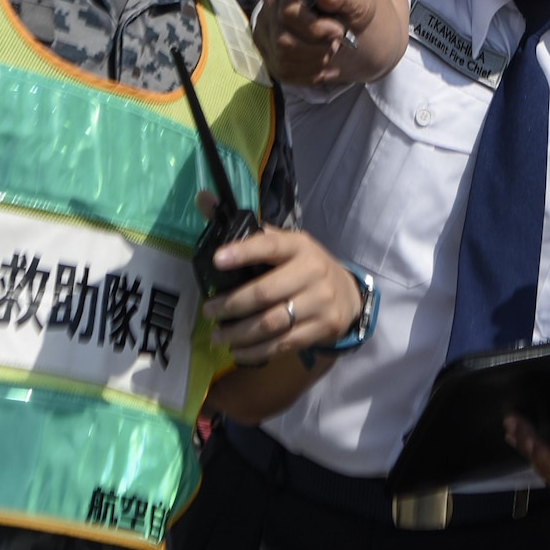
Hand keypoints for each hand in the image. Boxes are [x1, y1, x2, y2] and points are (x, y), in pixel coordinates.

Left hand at [196, 195, 362, 364]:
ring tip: (217, 336)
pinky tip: (237, 351)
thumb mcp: (284, 243)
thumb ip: (245, 229)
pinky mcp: (323, 327)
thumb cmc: (304, 266)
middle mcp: (313, 271)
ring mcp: (321, 302)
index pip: (270, 245)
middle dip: (231, 305)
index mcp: (299, 246)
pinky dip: (256, 351)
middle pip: (265, 293)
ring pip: (272, 323)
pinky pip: (283, 344)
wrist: (347, 294)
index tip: (217, 260)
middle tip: (208, 311)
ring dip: (239, 333)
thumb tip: (203, 198)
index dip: (243, 252)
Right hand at [253, 0, 381, 86]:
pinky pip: (285, 72)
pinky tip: (328, 67)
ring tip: (332, 49)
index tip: (338, 31)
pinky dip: (312, 75)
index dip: (314, 28)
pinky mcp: (271, 52)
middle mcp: (271, 7)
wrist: (349, 13)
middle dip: (317, 47)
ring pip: (283, 59)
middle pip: (283, 41)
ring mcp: (268, 31)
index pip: (288, 13)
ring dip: (316, 61)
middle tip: (338, 40)